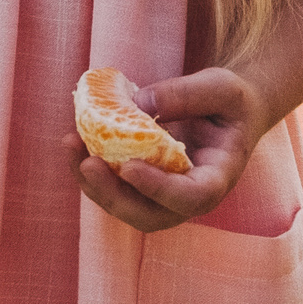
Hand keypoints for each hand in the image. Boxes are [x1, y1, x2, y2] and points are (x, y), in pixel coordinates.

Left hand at [67, 67, 265, 232]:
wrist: (231, 113)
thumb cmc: (231, 101)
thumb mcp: (220, 87)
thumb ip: (186, 94)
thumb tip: (137, 103)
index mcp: (219, 176)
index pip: (193, 197)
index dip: (160, 189)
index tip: (129, 167)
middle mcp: (192, 196)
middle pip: (152, 216)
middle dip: (115, 195)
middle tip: (88, 164)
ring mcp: (167, 196)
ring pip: (128, 208)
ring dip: (95, 185)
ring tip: (71, 145)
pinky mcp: (146, 186)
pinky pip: (116, 189)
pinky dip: (91, 171)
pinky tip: (75, 142)